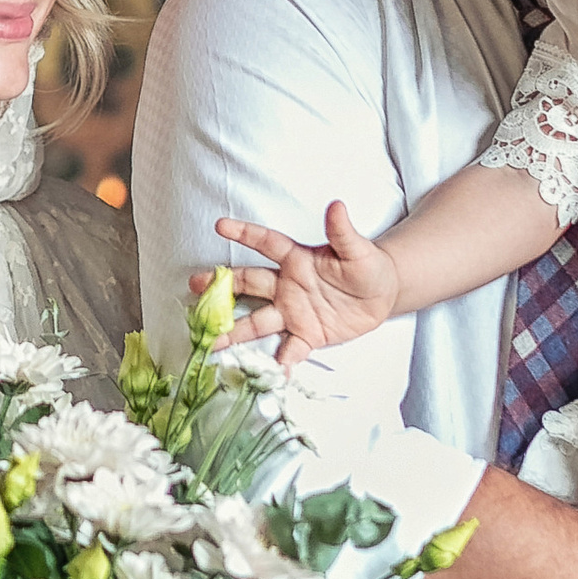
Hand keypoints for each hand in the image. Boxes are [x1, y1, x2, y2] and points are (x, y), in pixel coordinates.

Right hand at [215, 203, 398, 365]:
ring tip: (213, 342)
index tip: (221, 225)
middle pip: (250, 283)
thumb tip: (337, 206)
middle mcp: (288, 285)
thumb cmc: (367, 265)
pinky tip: (269, 372)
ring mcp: (294, 312)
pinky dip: (280, 361)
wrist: (382, 295)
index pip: (266, 243)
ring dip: (236, 331)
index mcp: (297, 259)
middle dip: (222, 285)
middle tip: (195, 285)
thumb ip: (342, 231)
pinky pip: (290, 349)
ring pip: (259, 321)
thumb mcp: (357, 249)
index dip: (245, 233)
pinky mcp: (307, 334)